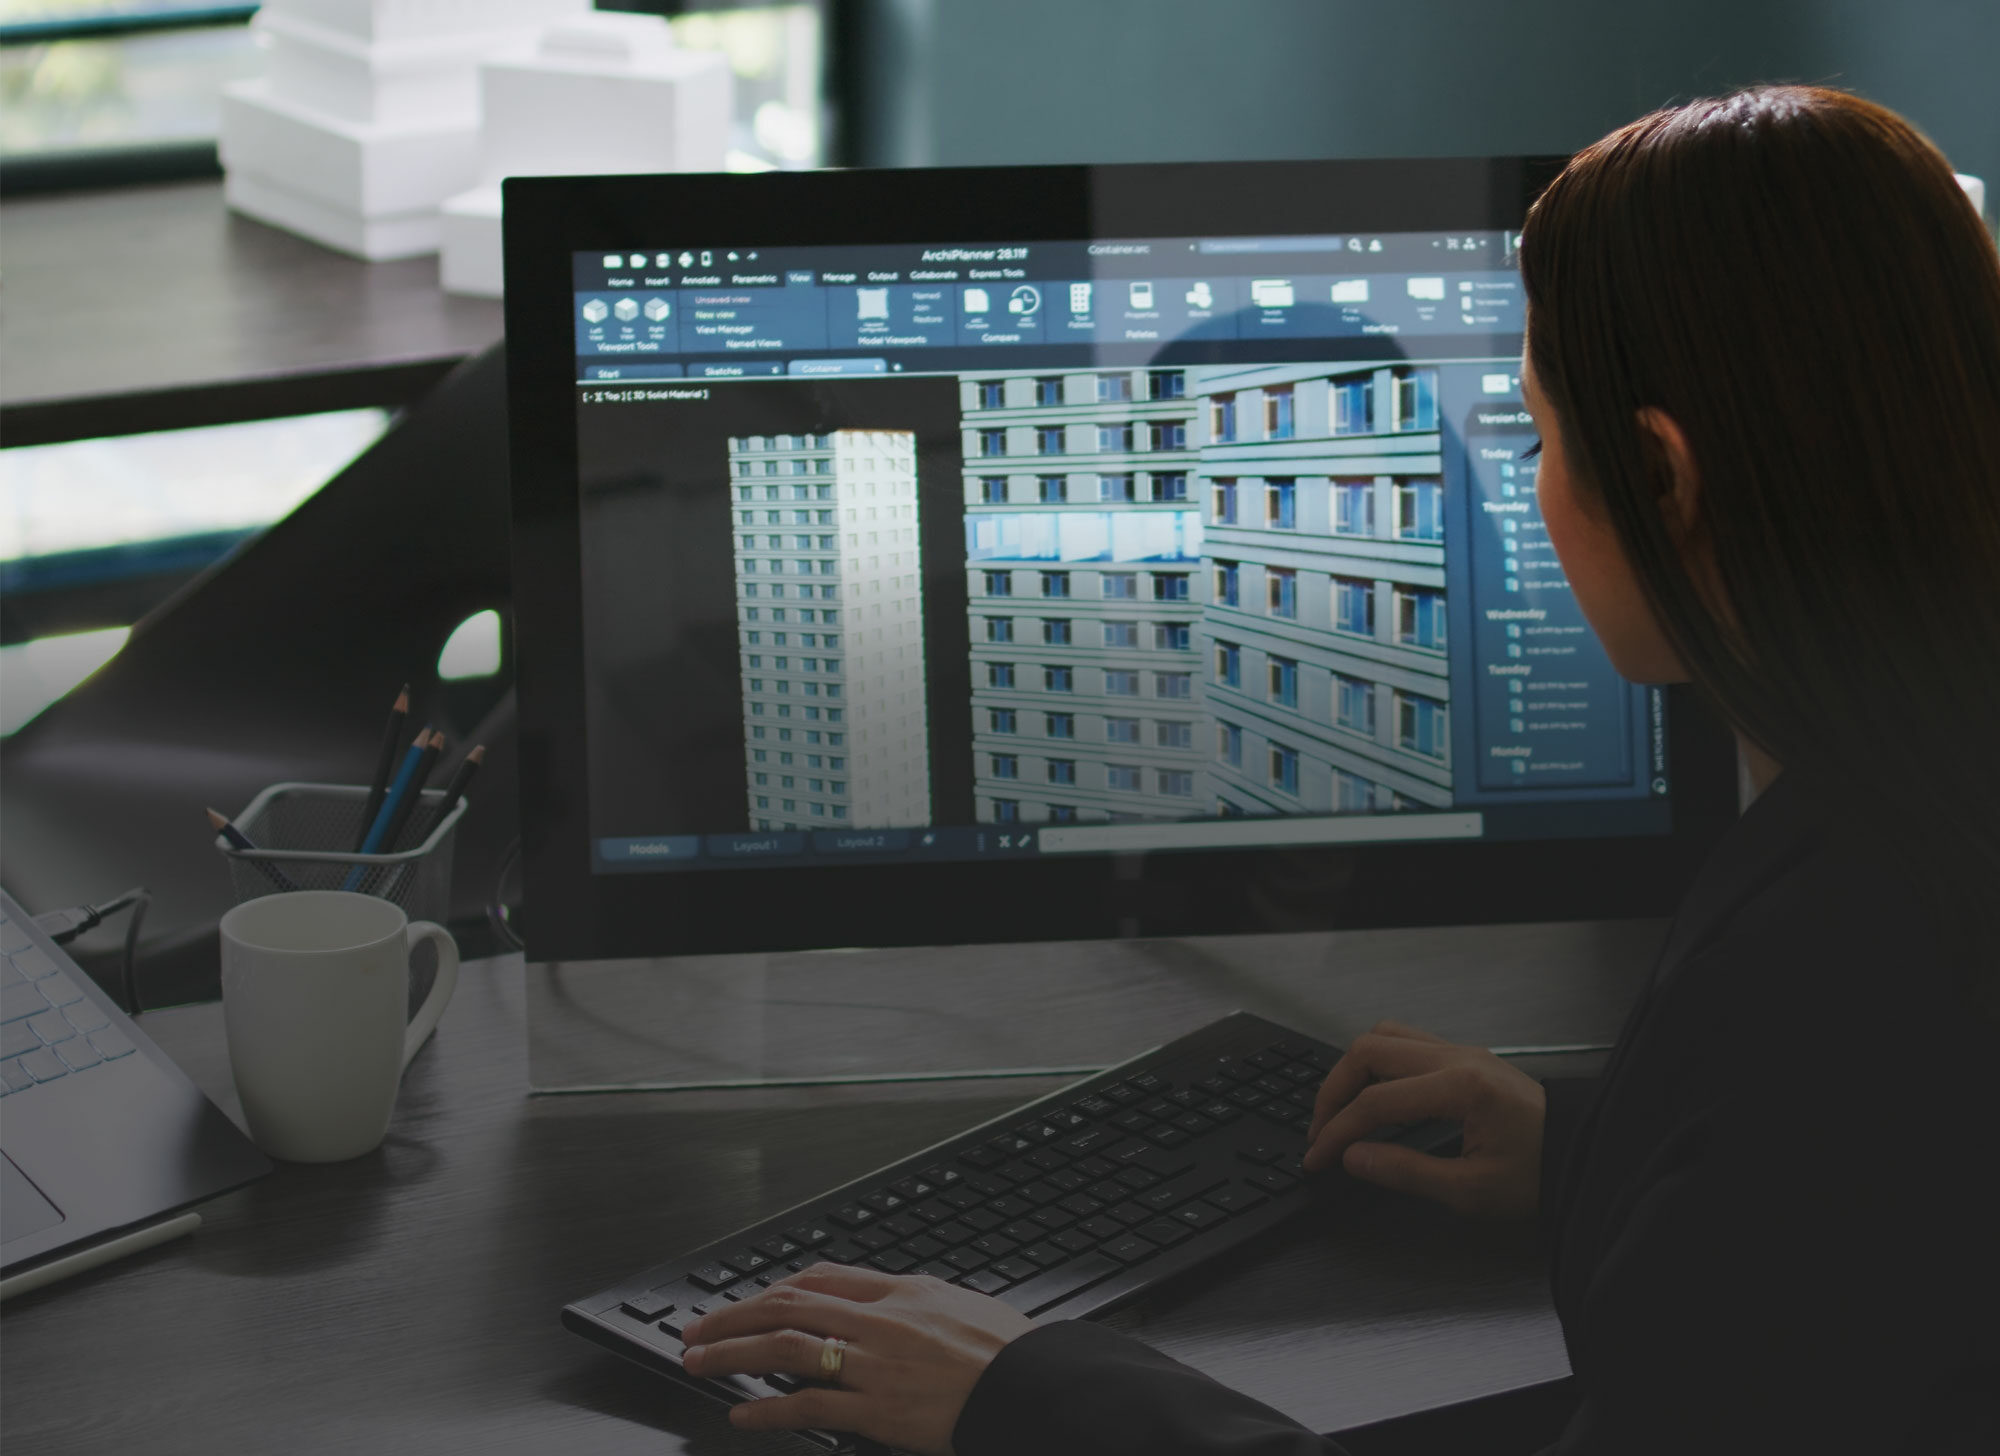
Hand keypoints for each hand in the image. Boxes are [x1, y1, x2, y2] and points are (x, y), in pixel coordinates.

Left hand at [679, 1262, 1034, 1454]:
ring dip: (733, 1353)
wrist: (1034, 1386)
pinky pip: (809, 1404)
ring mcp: (875, 1364)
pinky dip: (768, 1408)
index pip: (821, 1277)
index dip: (774, 1288)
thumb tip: (886, 1303)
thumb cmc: (1007, 1353)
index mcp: (901, 1290)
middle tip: (697, 1329)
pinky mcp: (878, 1408)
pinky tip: (742, 1414)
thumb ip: (915, 1303)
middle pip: (789, 1304)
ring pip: (786, 1346)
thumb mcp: (958, 1305)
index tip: (749, 1300)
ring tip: (699, 1362)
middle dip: (735, 1314)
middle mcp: (880, 1320)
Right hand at [1303, 1019, 1546, 1218]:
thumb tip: (1352, 1157)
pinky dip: (1376, 1065)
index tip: (1317, 1159)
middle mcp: (1458, 1057)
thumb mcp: (1470, 1190)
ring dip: (1352, 1070)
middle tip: (1320, 1131)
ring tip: (1340, 1111)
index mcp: (1460, 1087)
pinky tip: (1372, 1096)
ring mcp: (1461, 1051)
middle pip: (1369, 1051)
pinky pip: (1405, 1042)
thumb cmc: (1537, 1176)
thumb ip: (1404, 1170)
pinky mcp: (1464, 1057)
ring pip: (1384, 1036)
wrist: (1582, 1155)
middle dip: (1333, 1091)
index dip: (1337, 1131)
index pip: (1376, 1102)